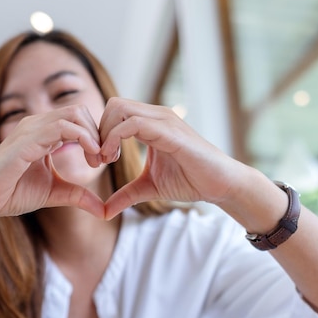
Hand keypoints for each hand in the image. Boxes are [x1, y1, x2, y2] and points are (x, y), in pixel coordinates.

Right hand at [0, 105, 104, 221]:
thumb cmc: (11, 193)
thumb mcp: (55, 193)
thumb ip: (79, 196)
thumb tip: (104, 210)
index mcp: (43, 132)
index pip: (78, 119)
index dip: (97, 136)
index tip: (105, 160)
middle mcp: (37, 124)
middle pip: (79, 111)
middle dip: (99, 133)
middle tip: (105, 159)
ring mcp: (30, 129)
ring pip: (74, 114)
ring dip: (93, 135)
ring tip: (98, 159)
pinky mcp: (26, 139)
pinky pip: (62, 127)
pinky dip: (83, 138)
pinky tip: (90, 158)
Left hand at [98, 98, 239, 218]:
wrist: (220, 185)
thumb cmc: (190, 181)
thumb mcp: (149, 188)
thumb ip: (126, 195)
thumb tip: (104, 212)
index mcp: (150, 123)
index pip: (114, 112)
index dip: (99, 133)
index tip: (97, 161)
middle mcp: (156, 115)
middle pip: (113, 105)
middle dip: (98, 131)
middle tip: (98, 161)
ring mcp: (164, 120)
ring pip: (119, 109)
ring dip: (104, 134)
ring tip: (105, 161)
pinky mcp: (169, 131)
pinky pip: (132, 124)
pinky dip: (115, 138)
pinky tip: (114, 159)